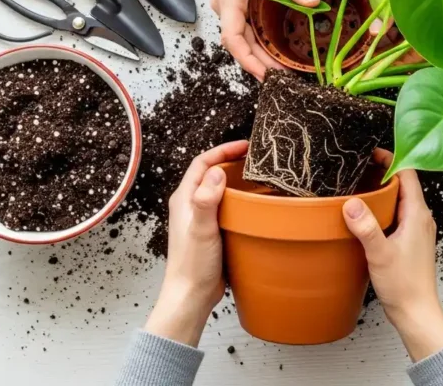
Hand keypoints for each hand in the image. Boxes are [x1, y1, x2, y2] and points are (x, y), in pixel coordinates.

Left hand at [144, 140, 248, 345]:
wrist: (191, 296)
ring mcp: (201, 218)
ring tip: (258, 176)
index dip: (222, 151)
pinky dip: (239, 200)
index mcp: (184, 199)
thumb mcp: (202, 230)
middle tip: (254, 157)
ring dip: (236, 180)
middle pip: (210, 173)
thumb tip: (216, 174)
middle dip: (231, 161)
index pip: (202, 163)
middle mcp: (191, 205)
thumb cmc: (193, 266)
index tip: (244, 146)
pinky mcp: (211, 231)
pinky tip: (254, 205)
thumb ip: (206, 201)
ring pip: (219, 190)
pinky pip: (226, 207)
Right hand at [210, 0, 319, 79]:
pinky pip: (243, 27)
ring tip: (281, 68)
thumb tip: (312, 3)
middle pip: (238, 44)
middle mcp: (224, 5)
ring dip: (258, 54)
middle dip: (260, 63)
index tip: (268, 75)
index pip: (234, 39)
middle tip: (285, 78)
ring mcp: (227, 3)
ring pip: (240, 37)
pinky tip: (272, 47)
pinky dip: (256, 40)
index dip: (250, 61)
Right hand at [341, 149, 442, 361]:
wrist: (416, 312)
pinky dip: (383, 209)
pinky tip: (366, 216)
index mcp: (418, 215)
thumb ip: (366, 227)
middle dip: (384, 173)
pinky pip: (397, 216)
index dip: (392, 160)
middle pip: (404, 185)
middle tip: (361, 166)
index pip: (409, 175)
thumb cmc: (404, 286)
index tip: (374, 153)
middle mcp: (421, 219)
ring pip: (400, 201)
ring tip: (360, 186)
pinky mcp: (410, 242)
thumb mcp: (379, 254)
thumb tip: (351, 203)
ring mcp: (417, 231)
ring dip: (382, 192)